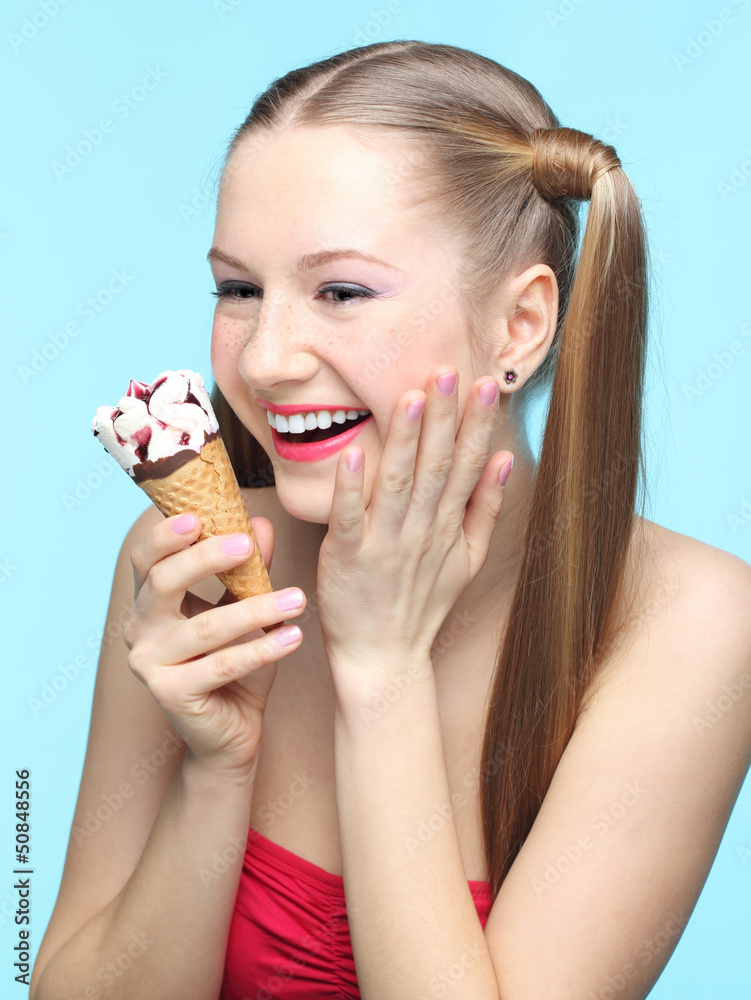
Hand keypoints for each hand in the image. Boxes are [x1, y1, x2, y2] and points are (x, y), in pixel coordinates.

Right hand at [123, 512, 306, 778]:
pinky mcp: (170, 694)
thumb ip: (249, 570)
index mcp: (150, 603)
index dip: (166, 535)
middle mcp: (139, 630)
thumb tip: (261, 523)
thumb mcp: (244, 609)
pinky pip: (222, 665)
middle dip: (206, 559)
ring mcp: (149, 664)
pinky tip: (293, 636)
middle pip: (163, 582)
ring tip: (298, 599)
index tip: (199, 515)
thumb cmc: (235, 665)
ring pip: (205, 627)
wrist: (233, 732)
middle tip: (247, 545)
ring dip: (256, 610)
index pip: (147, 559)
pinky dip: (262, 649)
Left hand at [316, 366, 512, 683]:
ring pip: (398, 483)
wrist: (384, 655)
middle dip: (444, 419)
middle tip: (449, 373)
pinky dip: (352, 488)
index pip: (467, 466)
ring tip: (412, 398)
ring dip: (406, 441)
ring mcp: (384, 543)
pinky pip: (350, 517)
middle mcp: (420, 529)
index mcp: (447, 526)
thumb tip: (504, 459)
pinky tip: (353, 454)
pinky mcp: (347, 556)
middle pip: (436, 467)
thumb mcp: (469, 560)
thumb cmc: (424, 603)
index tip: (486, 384)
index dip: (477, 425)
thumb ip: (487, 508)